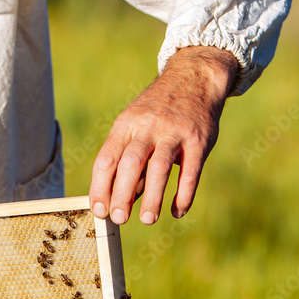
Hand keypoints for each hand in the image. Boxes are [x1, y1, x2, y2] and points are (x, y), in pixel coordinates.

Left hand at [89, 45, 238, 224]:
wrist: (194, 78)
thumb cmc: (157, 111)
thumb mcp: (135, 124)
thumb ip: (128, 160)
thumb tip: (119, 199)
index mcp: (126, 125)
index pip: (107, 159)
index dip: (100, 187)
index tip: (99, 210)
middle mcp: (148, 127)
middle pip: (130, 164)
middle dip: (122, 195)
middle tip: (119, 219)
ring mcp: (174, 133)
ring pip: (159, 168)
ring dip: (152, 197)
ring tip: (147, 219)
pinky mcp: (198, 140)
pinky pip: (190, 172)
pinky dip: (183, 195)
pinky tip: (177, 211)